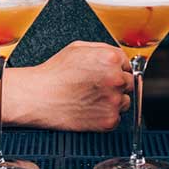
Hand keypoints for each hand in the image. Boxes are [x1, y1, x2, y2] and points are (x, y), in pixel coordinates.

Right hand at [10, 41, 132, 131]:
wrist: (40, 97)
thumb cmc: (55, 73)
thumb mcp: (78, 48)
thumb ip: (103, 49)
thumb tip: (118, 56)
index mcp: (110, 58)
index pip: (127, 64)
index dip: (115, 69)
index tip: (105, 74)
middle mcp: (116, 78)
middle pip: (128, 82)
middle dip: (116, 84)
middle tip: (96, 87)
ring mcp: (113, 100)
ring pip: (124, 101)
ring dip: (113, 100)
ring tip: (91, 98)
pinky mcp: (109, 120)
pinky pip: (117, 117)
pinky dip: (107, 115)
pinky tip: (91, 109)